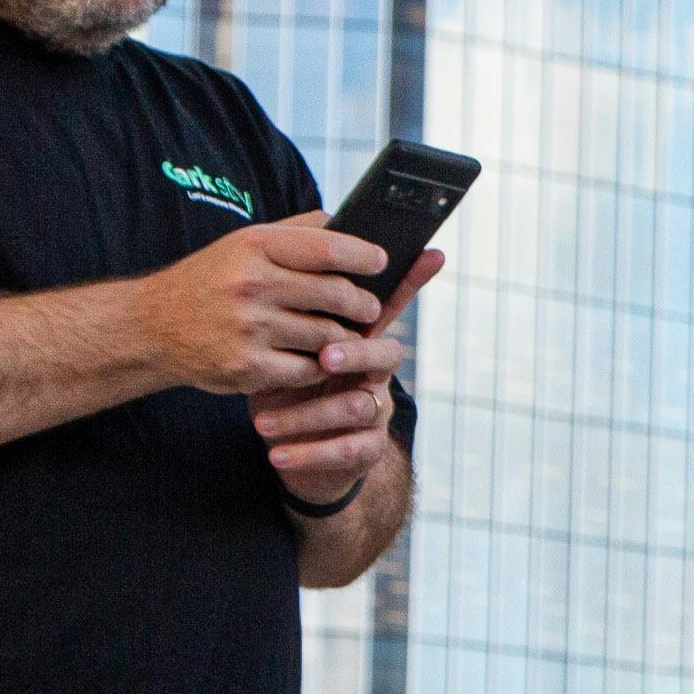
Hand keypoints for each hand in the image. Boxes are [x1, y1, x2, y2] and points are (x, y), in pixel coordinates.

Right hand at [140, 217, 389, 398]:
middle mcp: (252, 284)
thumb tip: (347, 221)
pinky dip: (320, 365)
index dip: (363, 255)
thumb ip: (295, 232)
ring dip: (345, 338)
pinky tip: (320, 359)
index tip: (382, 261)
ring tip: (348, 334)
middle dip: (363, 303)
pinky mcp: (248, 368)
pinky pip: (308, 369)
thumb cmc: (209, 281)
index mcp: (254, 247)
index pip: (327, 247)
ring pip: (327, 335)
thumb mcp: (243, 244)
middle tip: (370, 308)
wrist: (152, 327)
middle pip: (335, 294)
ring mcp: (250, 328)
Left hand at [251, 251, 440, 503]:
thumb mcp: (287, 347)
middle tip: (323, 356)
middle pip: (386, 355)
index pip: (389, 304)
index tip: (432, 254)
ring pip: (357, 406)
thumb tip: (301, 240)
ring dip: (308, 413)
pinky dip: (308, 453)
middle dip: (357, 354)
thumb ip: (297, 309)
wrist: (292, 448)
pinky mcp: (366, 449)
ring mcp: (375, 412)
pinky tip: (275, 453)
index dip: (414, 280)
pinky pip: (346, 451)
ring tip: (261, 419)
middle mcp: (375, 373)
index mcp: (360, 340)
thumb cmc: (288, 385)